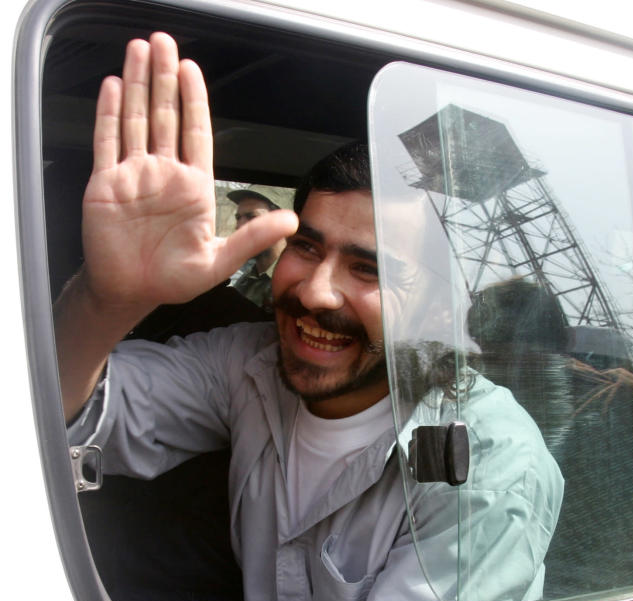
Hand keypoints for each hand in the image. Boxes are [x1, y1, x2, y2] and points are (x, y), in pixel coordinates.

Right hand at [80, 32, 295, 318]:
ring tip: (139, 49)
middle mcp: (164, 174)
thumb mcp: (220, 261)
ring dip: (138, 84)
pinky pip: (107, 142)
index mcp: (194, 187)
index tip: (192, 70)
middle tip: (164, 42)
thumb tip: (292, 222)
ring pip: (136, 120)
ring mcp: (134, 175)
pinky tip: (115, 86)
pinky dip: (109, 113)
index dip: (194, 100)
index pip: (195, 132)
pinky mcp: (106, 184)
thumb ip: (253, 238)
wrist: (131, 293)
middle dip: (164, 78)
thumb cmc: (173, 279)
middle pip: (165, 116)